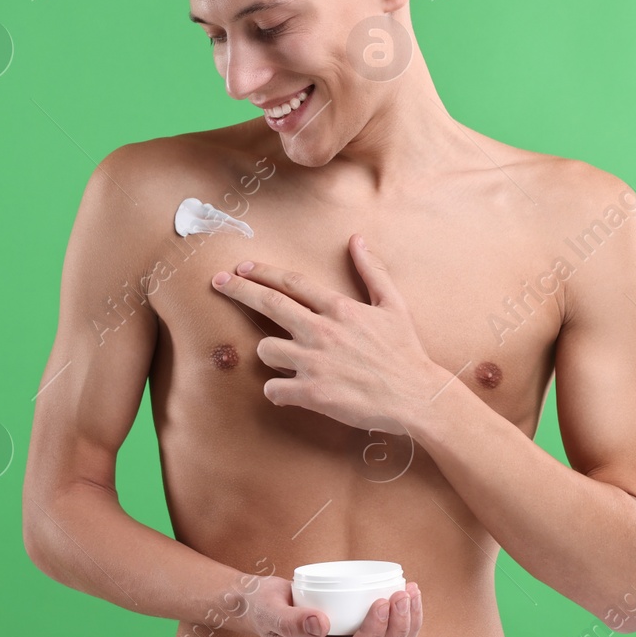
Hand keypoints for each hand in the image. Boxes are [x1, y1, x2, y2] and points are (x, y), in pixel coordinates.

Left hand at [210, 234, 451, 430]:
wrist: (418, 397)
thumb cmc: (406, 352)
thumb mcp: (393, 305)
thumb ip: (372, 271)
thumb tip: (357, 239)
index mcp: (339, 308)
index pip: (291, 283)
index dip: (262, 272)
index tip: (241, 267)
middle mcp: (322, 330)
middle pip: (268, 304)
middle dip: (238, 289)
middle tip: (217, 282)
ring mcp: (314, 362)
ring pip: (265, 349)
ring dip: (268, 353)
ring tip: (283, 359)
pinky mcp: (312, 393)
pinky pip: (273, 388)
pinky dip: (275, 390)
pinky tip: (286, 391)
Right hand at [242, 574, 423, 636]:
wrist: (264, 605)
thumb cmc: (264, 606)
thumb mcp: (268, 610)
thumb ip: (289, 620)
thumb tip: (321, 624)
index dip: (372, 634)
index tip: (381, 601)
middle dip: (397, 630)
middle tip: (401, 594)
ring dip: (407, 626)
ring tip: (411, 592)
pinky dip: (405, 622)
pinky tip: (410, 597)